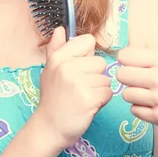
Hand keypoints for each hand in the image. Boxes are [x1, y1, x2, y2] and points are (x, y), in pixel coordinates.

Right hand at [33, 26, 112, 149]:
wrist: (49, 127)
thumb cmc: (52, 98)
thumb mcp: (49, 70)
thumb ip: (56, 48)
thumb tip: (60, 29)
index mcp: (58, 57)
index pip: (88, 41)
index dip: (88, 56)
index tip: (79, 68)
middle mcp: (67, 67)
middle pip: (100, 62)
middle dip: (95, 76)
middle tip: (80, 88)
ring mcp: (78, 83)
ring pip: (105, 79)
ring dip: (98, 90)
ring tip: (83, 98)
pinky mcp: (89, 99)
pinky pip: (108, 93)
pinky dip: (102, 101)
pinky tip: (88, 106)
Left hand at [116, 0, 157, 133]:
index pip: (124, 56)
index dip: (127, 59)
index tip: (137, 62)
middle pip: (121, 75)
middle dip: (127, 76)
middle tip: (139, 77)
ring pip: (126, 94)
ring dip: (133, 93)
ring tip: (146, 90)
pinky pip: (134, 110)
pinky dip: (140, 108)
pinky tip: (152, 103)